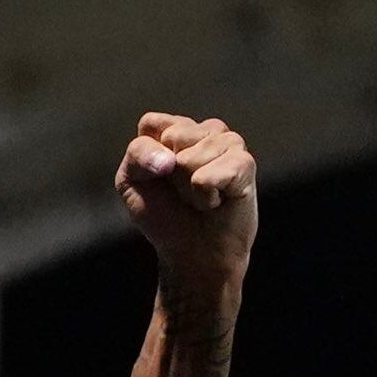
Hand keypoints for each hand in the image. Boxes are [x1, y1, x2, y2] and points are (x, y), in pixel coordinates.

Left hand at [116, 113, 256, 281]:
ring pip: (192, 157)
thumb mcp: (131, 182)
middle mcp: (204, 131)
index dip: (147, 155)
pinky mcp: (244, 164)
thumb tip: (171, 159)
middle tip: (182, 191)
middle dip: (169, 172)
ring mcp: (228, 144)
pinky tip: (216, 201)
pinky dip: (206, 197)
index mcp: (174, 130)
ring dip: (188, 188)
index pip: (152, 123)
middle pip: (174, 136)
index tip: (155, 178)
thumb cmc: (164, 216)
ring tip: (201, 198)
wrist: (193, 253)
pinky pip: (210, 175)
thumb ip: (138, 155)